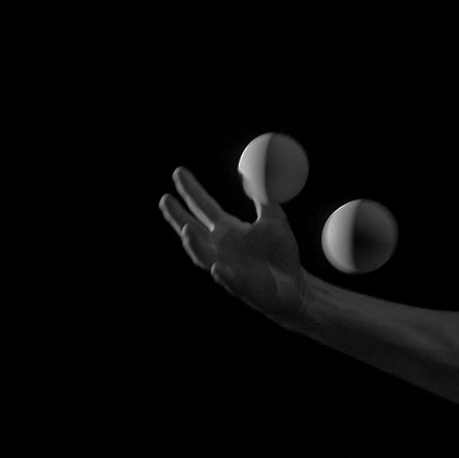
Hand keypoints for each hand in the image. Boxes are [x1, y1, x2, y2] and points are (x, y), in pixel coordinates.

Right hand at [159, 167, 306, 320]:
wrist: (294, 283)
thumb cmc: (280, 252)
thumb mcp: (275, 219)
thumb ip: (265, 197)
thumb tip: (258, 171)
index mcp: (227, 229)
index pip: (203, 206)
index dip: (191, 190)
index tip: (178, 172)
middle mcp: (220, 247)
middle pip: (192, 229)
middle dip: (178, 216)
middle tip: (165, 199)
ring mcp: (227, 267)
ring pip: (203, 256)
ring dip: (194, 244)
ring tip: (185, 229)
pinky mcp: (242, 287)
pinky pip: (230, 281)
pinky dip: (222, 275)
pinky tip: (217, 267)